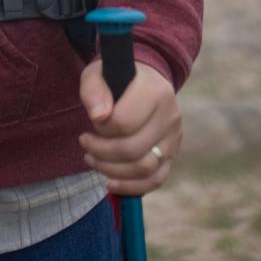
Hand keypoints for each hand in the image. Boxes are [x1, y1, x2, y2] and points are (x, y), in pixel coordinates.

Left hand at [77, 59, 180, 195]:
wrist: (143, 82)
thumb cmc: (116, 79)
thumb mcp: (97, 74)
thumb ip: (94, 90)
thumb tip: (99, 116)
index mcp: (156, 92)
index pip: (124, 122)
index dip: (101, 128)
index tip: (93, 121)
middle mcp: (171, 116)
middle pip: (133, 149)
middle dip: (102, 152)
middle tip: (85, 143)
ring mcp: (174, 138)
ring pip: (145, 168)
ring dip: (112, 170)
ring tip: (92, 159)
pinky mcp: (172, 155)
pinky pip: (155, 180)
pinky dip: (131, 187)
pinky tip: (110, 182)